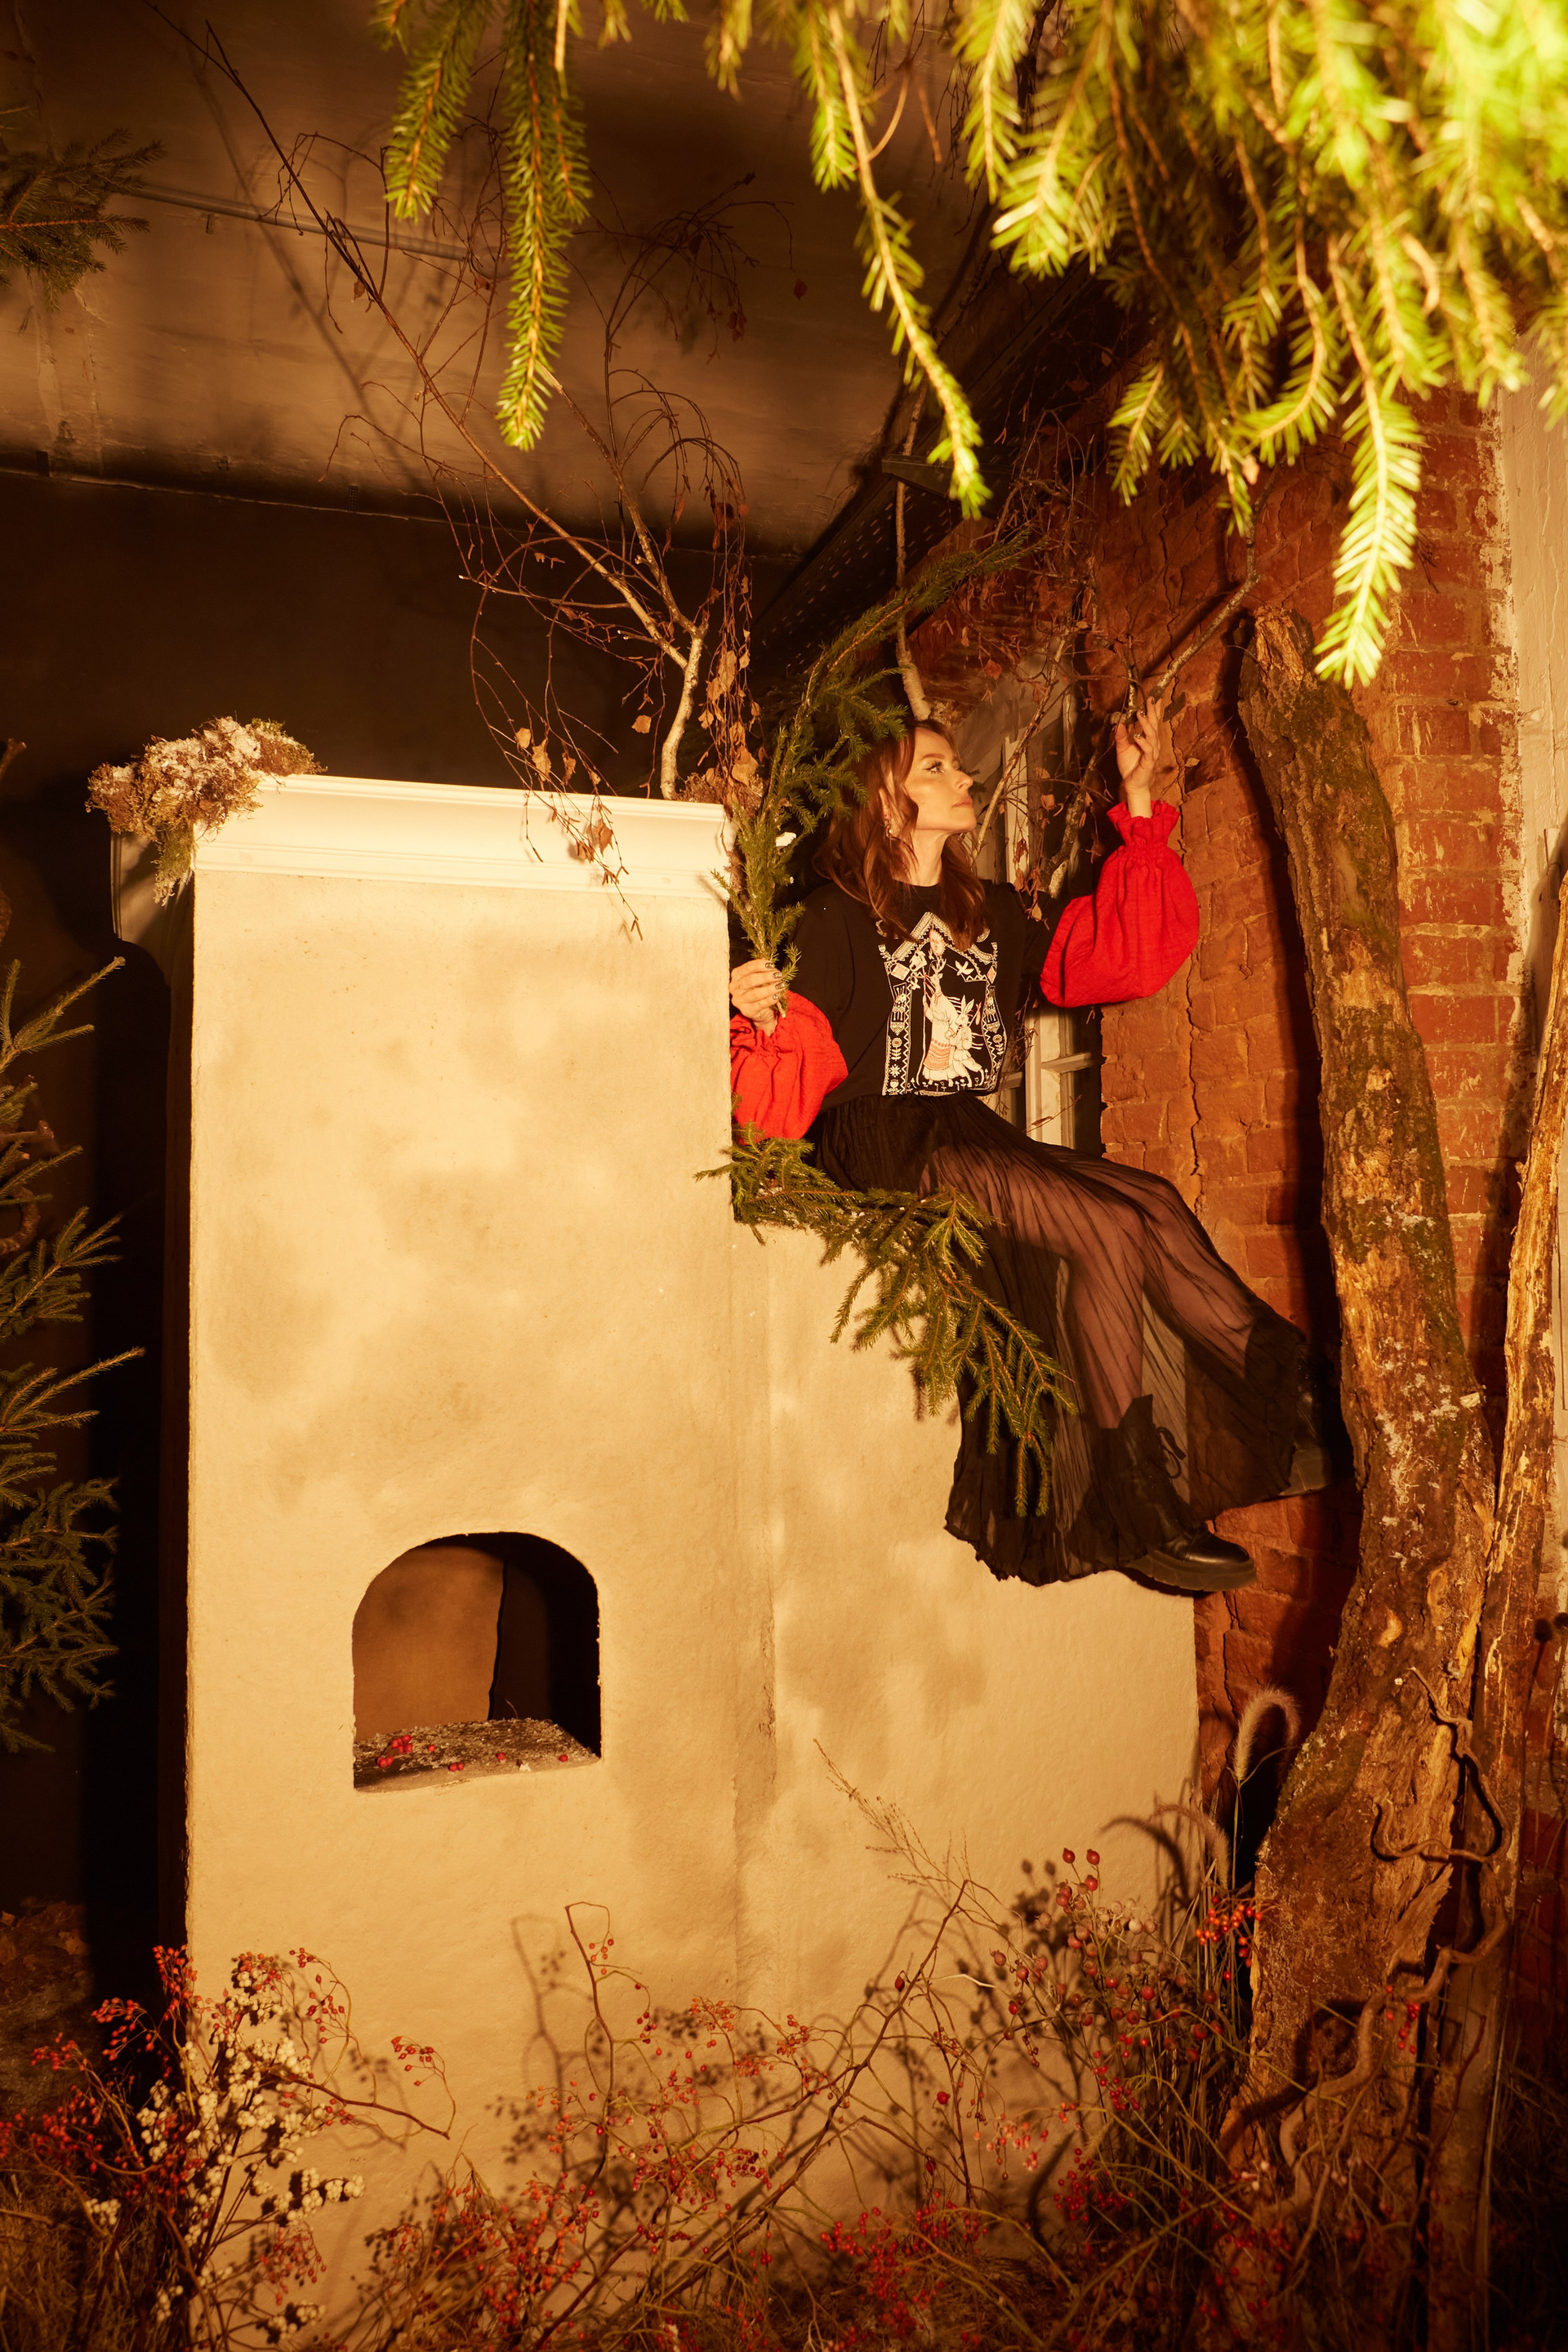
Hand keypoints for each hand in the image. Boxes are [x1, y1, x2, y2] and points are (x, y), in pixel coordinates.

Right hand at [730, 959, 781, 1035]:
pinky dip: (770, 1000)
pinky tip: (777, 996)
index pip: (747, 968)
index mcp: (736, 976)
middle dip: (765, 977)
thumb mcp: (759, 979)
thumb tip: (772, 968)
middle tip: (778, 975)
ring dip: (769, 989)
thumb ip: (763, 972)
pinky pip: (760, 1004)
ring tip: (780, 985)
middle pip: (750, 980)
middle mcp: (734, 988)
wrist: (760, 1010)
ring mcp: (739, 1000)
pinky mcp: (746, 1011)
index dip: (759, 965)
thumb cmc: (759, 990)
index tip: (771, 964)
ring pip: (755, 993)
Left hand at [1113, 688, 1173, 820]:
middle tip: (1150, 698)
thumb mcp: (1122, 748)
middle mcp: (1153, 743)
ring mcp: (1152, 752)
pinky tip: (1137, 736)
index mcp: (1147, 739)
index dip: (1152, 709)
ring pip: (1151, 735)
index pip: (1151, 721)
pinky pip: (1148, 749)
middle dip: (1152, 711)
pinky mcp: (1149, 761)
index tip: (1151, 696)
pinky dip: (1143, 742)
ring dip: (1146, 724)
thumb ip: (1121, 736)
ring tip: (1139, 714)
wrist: (1132, 784)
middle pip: (1154, 724)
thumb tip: (1119, 723)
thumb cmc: (1130, 766)